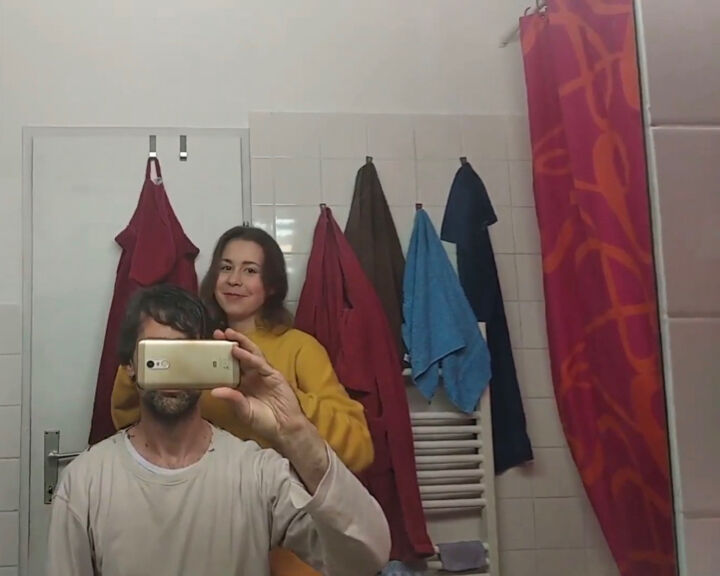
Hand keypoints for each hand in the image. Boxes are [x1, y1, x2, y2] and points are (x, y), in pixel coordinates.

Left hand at [210, 329, 305, 445]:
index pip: (230, 367)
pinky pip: (260, 364)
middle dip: (229, 344)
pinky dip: (249, 357)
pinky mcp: (274, 375)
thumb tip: (214, 391)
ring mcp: (263, 374)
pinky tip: (239, 351)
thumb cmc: (264, 422)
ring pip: (251, 354)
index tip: (207, 348)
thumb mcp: (243, 411)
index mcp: (243, 385)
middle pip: (240, 356)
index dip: (220, 357)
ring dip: (240, 343)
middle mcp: (252, 376)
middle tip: (216, 333)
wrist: (285, 428)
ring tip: (228, 334)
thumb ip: (232, 399)